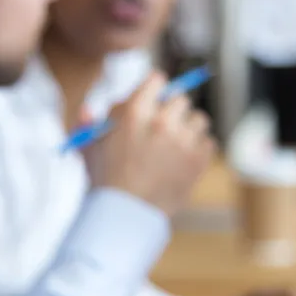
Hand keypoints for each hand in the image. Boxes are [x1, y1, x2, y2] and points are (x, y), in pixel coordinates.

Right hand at [82, 72, 214, 215]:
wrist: (125, 215)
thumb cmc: (104, 181)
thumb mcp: (88, 148)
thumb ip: (87, 124)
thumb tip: (88, 108)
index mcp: (134, 112)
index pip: (157, 80)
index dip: (155, 89)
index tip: (154, 99)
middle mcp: (161, 121)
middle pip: (180, 98)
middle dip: (172, 110)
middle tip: (163, 127)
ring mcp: (183, 140)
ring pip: (198, 119)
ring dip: (188, 129)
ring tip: (173, 147)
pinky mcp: (198, 159)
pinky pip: (208, 142)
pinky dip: (198, 149)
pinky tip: (182, 161)